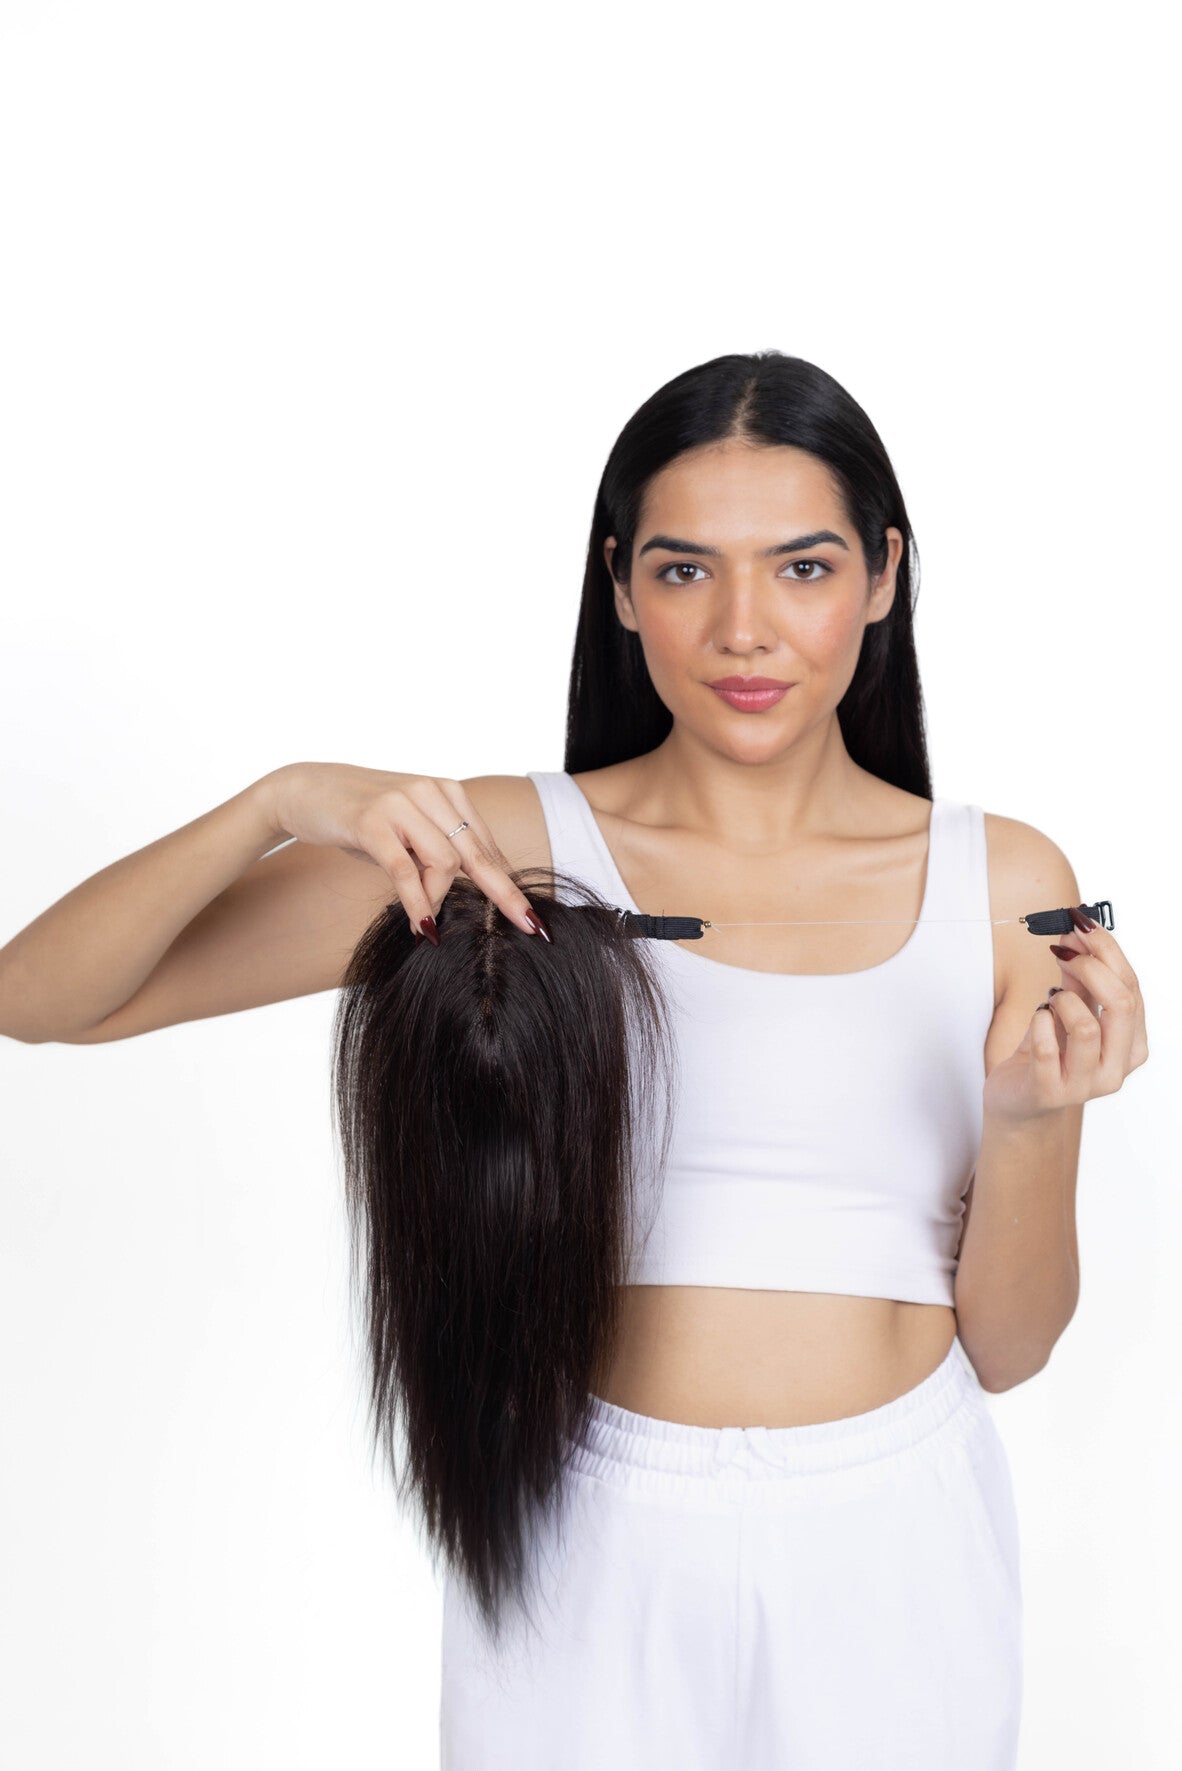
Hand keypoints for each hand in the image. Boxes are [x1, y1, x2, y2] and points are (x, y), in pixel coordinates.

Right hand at [262, 761, 548, 941]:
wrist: (304, 789)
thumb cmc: (360, 816)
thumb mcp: (407, 831)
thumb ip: (438, 852)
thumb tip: (470, 889)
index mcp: (447, 794)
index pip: (487, 846)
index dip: (510, 884)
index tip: (533, 917)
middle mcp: (431, 793)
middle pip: (479, 854)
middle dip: (506, 896)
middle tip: (530, 927)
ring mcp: (402, 804)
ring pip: (445, 863)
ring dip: (439, 900)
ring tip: (425, 923)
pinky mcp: (372, 821)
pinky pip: (405, 870)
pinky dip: (417, 902)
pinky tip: (421, 925)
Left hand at [981, 908, 1148, 1122]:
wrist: (1017, 1100)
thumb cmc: (1048, 1052)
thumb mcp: (1069, 1010)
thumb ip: (1079, 977)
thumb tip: (1077, 929)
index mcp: (1131, 1045)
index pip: (1132, 988)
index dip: (1106, 949)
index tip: (1079, 923)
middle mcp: (1116, 1068)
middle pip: (1121, 1004)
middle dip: (1090, 965)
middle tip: (1062, 949)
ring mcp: (1085, 1085)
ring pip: (1086, 1027)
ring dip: (1062, 1000)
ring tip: (1050, 1001)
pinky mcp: (1050, 1092)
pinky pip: (1047, 1047)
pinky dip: (1038, 1022)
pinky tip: (1037, 1018)